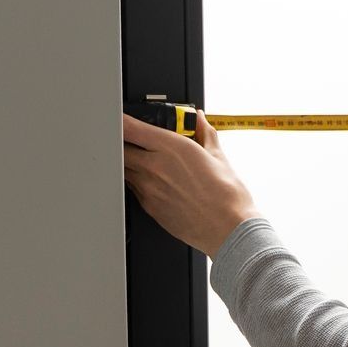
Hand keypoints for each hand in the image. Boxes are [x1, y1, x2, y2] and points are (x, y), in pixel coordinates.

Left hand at [122, 108, 263, 256]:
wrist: (228, 228)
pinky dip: (139, 181)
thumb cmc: (226, 196)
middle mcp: (154, 166)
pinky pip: (133, 188)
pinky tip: (159, 183)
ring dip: (131, 162)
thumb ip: (204, 133)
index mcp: (172, 147)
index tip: (123, 117)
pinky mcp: (148, 206)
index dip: (121, 119)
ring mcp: (148, 188)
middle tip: (138, 140)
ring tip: (153, 163)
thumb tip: (200, 121)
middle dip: (125, 142)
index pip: (130, 127)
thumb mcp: (218, 157)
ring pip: (124, 169)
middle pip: (119, 148)